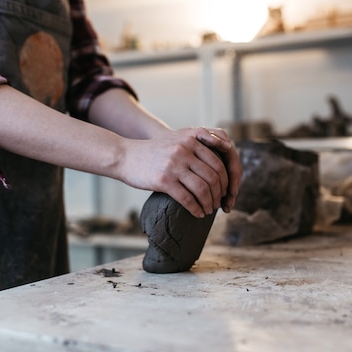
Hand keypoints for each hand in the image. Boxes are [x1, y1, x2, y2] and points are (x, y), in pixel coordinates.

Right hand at [117, 127, 240, 217]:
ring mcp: (174, 165)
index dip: (226, 180)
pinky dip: (196, 209)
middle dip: (220, 194)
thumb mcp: (177, 138)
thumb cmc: (154, 151)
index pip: (218, 163)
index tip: (225, 191)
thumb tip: (223, 152)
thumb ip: (197, 142)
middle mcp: (185, 150)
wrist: (125, 156)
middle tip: (219, 203)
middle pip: (213, 177)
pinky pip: (187, 199)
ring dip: (210, 203)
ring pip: (203, 189)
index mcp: (191, 139)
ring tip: (209, 210)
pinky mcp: (164, 180)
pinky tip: (198, 213)